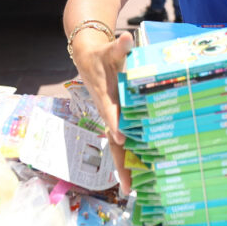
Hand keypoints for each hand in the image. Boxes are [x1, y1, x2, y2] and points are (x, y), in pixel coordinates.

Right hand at [71, 29, 135, 192]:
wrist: (86, 57)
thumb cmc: (101, 55)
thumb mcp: (109, 49)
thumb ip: (119, 46)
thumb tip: (126, 38)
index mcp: (106, 97)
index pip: (111, 113)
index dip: (116, 124)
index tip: (121, 136)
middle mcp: (108, 112)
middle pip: (114, 140)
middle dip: (120, 162)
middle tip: (128, 186)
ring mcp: (112, 118)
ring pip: (118, 144)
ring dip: (125, 164)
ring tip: (133, 187)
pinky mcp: (116, 119)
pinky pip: (124, 140)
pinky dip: (130, 155)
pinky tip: (140, 171)